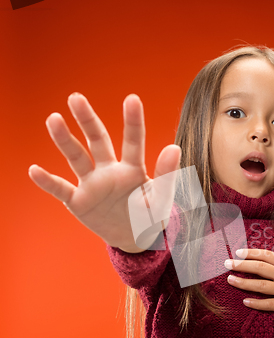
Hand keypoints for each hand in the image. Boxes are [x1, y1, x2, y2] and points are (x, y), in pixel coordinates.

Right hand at [28, 93, 181, 251]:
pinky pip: (61, 189)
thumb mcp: (162, 199)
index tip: (132, 99)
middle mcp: (110, 171)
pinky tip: (34, 170)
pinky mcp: (79, 201)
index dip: (133, 121)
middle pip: (97, 140)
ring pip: (77, 158)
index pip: (133, 141)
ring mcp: (93, 184)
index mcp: (133, 168)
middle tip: (76, 97)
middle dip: (88, 119)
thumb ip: (166, 175)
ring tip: (54, 119)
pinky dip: (48, 182)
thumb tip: (174, 147)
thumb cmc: (151, 216)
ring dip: (65, 140)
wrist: (136, 239)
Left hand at [225, 242, 273, 330]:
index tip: (237, 252)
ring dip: (244, 283)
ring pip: (262, 286)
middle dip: (242, 265)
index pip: (267, 256)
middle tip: (226, 263)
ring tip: (230, 280)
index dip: (251, 253)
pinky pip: (270, 304)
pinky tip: (245, 301)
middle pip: (261, 268)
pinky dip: (257, 303)